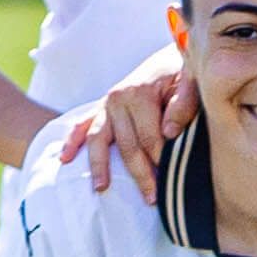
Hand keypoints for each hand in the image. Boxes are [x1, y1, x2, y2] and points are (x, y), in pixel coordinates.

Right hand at [64, 43, 192, 193]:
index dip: (160, 160)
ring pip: (99, 140)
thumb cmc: (185, 72)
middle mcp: (118, 98)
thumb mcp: (192, 80)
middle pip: (127, 145)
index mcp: (140, 92)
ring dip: (100, 166)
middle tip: (152, 199)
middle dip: (140, 173)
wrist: (172, 57)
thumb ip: (184, 103)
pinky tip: (64, 159)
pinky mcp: (101, 108)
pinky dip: (71, 142)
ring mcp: (106, 104)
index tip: (170, 179)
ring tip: (102, 189)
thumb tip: (169, 132)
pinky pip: (83, 126)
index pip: (149, 137)